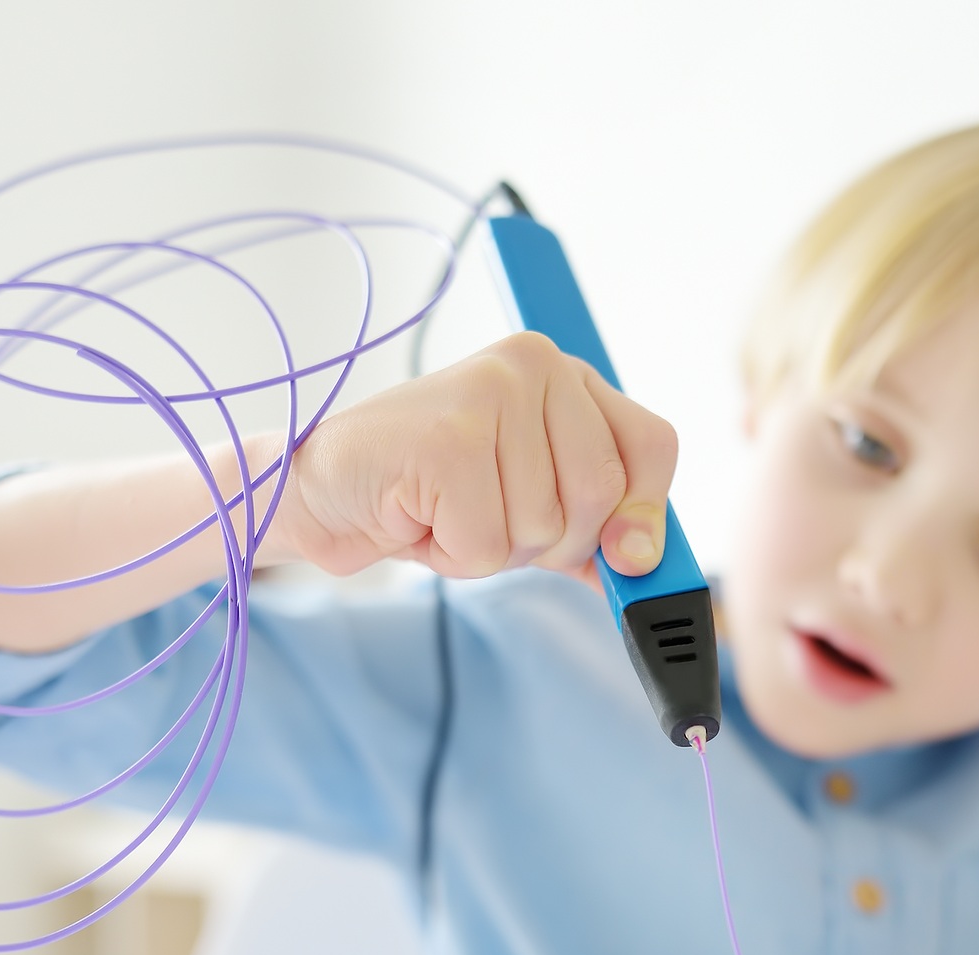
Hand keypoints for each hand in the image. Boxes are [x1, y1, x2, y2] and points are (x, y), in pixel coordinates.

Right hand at [267, 331, 676, 580]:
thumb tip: (649, 566)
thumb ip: (599, 532)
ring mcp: (490, 393)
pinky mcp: (449, 438)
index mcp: (564, 373)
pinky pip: (489, 543)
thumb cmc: (434, 497)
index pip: (652, 446)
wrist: (325, 492)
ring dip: (495, 549)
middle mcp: (534, 365)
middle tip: (492, 519)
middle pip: (604, 494)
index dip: (644, 511)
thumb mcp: (534, 510)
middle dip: (553, 540)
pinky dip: (455, 554)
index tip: (624, 553)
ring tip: (450, 513)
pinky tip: (421, 518)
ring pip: (546, 525)